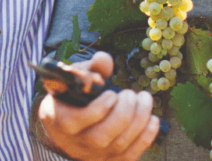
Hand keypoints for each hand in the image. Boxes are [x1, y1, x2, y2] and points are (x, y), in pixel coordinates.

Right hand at [38, 52, 160, 160]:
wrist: (64, 127)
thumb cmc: (69, 97)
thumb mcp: (71, 79)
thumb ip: (87, 68)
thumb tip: (103, 60)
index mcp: (58, 119)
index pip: (75, 122)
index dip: (98, 108)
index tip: (112, 93)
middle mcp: (74, 142)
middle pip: (101, 136)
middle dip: (123, 113)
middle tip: (131, 94)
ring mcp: (92, 155)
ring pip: (118, 145)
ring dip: (138, 121)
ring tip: (144, 99)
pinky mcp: (108, 160)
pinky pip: (130, 155)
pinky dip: (145, 138)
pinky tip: (152, 119)